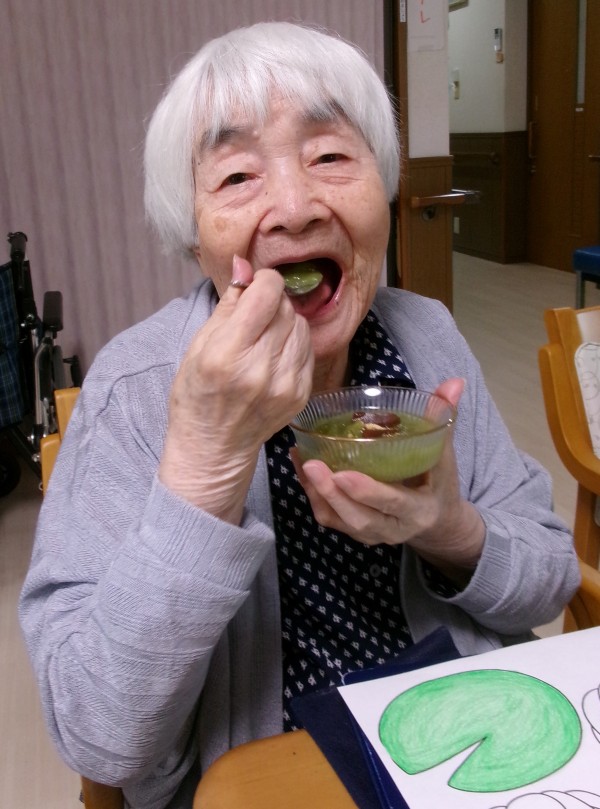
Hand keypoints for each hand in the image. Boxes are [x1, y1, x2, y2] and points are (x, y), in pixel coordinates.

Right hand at [160, 256, 313, 521]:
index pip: (268, 292)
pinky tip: (274, 356)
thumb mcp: (198, 344)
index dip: (263, 282)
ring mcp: (285, 384)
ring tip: (263, 339)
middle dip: (272, 303)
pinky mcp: (301, 395)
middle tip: (254, 318)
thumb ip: (228, 303)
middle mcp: (260, 368)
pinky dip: (294, 345)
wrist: (213, 445)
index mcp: (228, 352)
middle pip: (286, 307)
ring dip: (285, 323)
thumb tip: (244, 264)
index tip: (254, 289)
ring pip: (302, 326)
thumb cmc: (198, 393)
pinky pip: (308, 350)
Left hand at [292, 378, 484, 580]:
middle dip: (333, 494)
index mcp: (419, 509)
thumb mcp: (446, 455)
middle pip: (359, 518)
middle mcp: (394, 528)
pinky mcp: (355, 532)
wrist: (437, 522)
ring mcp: (372, 534)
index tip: (343, 474)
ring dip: (316, 493)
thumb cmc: (439, 483)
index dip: (368, 492)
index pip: (394, 503)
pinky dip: (312, 494)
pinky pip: (329, 518)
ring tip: (302, 460)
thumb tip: (455, 382)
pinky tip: (301, 467)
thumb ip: (444, 419)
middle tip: (312, 464)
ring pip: (339, 520)